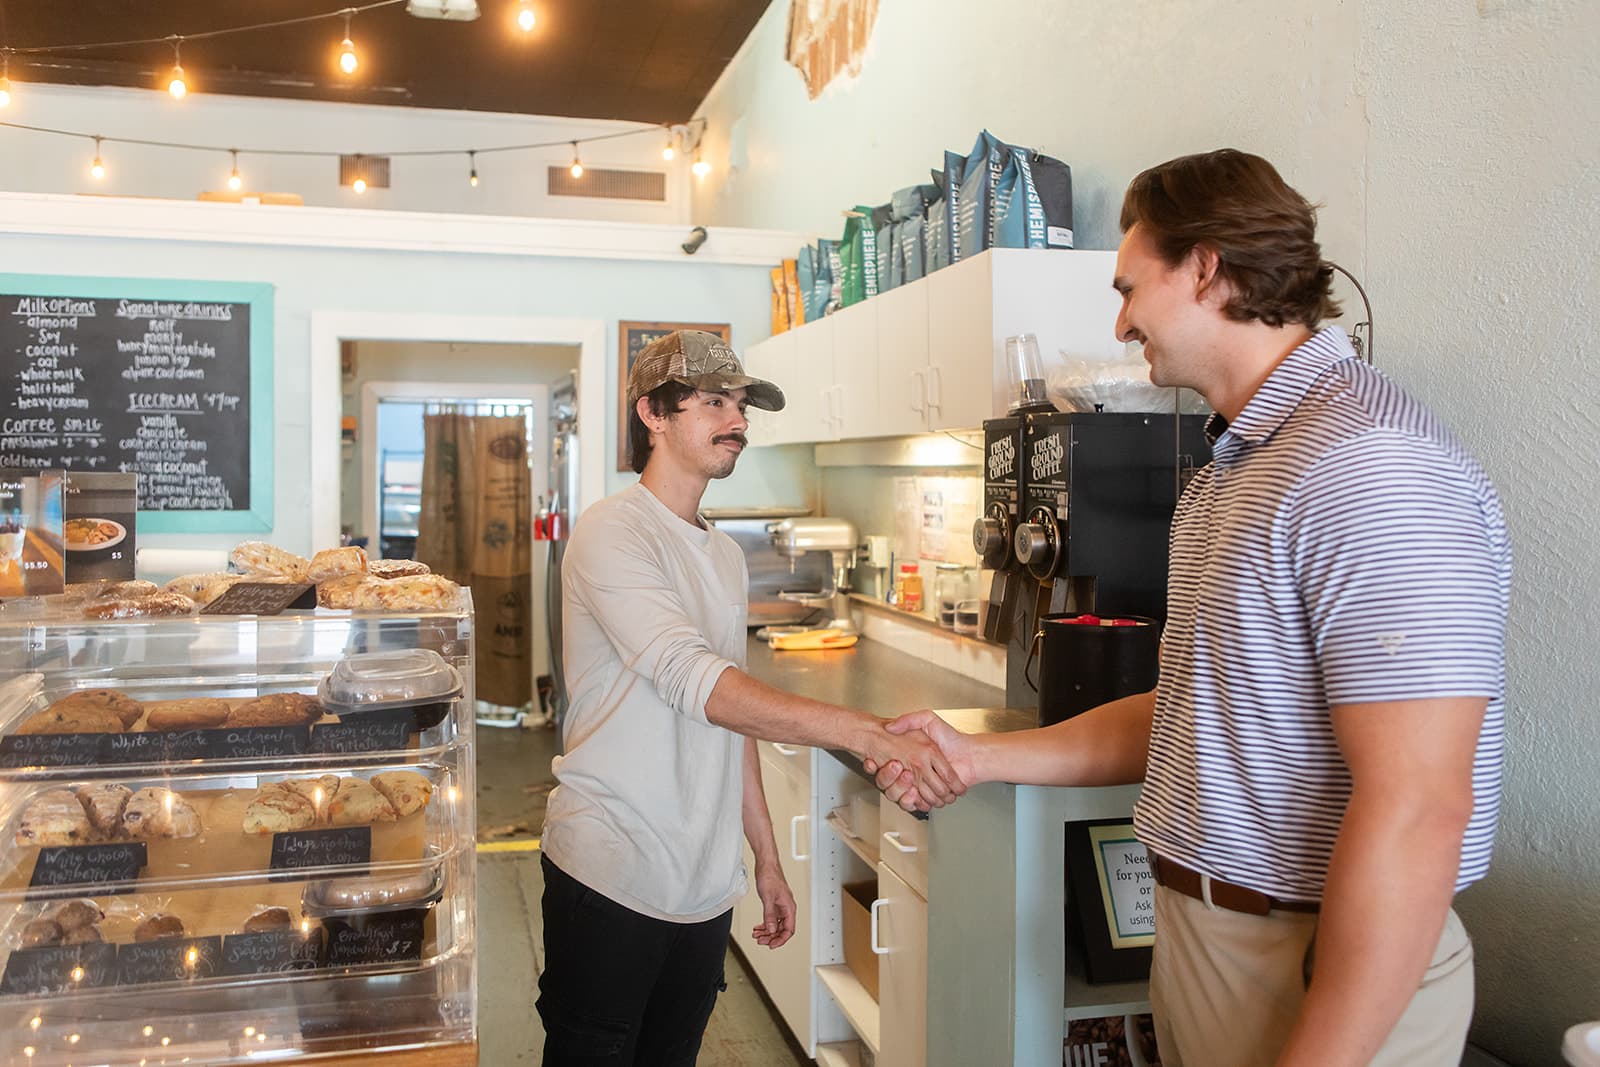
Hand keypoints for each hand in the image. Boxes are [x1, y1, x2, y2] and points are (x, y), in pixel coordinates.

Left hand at [750, 861, 795, 948]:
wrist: (766, 865)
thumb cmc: (770, 876)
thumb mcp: (768, 898)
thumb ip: (770, 915)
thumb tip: (771, 930)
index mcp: (789, 908)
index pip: (789, 930)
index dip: (780, 940)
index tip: (772, 945)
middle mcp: (786, 908)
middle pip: (782, 930)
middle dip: (771, 937)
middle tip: (760, 941)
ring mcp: (780, 906)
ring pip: (776, 925)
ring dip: (767, 932)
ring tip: (757, 936)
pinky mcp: (774, 903)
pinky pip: (771, 919)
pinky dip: (765, 924)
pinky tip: (758, 927)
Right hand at [863, 710, 978, 812]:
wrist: (969, 754)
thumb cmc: (950, 737)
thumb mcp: (927, 719)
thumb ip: (909, 719)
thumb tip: (890, 726)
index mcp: (906, 756)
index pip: (883, 765)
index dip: (874, 766)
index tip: (873, 761)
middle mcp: (911, 772)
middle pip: (887, 782)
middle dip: (887, 776)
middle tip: (895, 766)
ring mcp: (919, 785)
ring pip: (898, 794)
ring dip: (899, 788)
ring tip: (907, 776)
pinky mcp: (929, 795)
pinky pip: (914, 803)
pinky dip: (913, 800)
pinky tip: (913, 791)